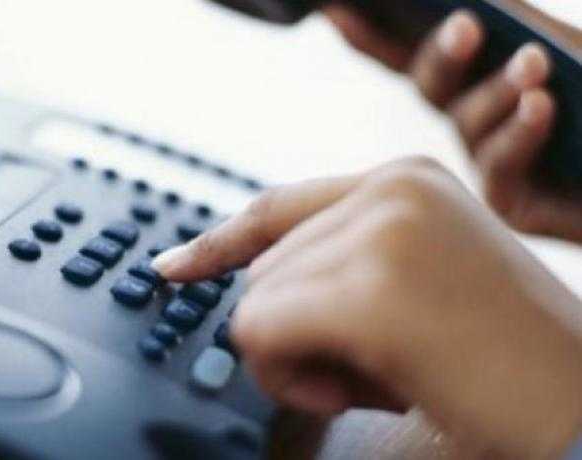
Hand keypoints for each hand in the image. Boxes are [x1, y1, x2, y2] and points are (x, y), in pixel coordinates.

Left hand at [153, 157, 581, 458]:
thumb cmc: (507, 358)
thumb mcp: (428, 278)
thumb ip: (349, 260)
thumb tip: (262, 279)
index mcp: (405, 181)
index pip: (277, 206)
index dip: (219, 240)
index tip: (175, 266)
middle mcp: (390, 191)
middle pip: (264, 267)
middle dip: (297, 331)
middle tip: (372, 367)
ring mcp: (381, 234)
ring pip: (256, 301)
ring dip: (302, 359)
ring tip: (383, 375)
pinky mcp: (370, 291)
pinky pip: (260, 332)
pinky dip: (292, 377)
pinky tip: (361, 390)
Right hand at [324, 1, 581, 241]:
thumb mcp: (560, 45)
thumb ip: (511, 21)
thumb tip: (470, 7)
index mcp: (480, 76)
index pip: (411, 52)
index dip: (371, 36)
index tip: (336, 10)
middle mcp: (477, 117)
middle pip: (430, 83)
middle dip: (442, 55)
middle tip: (467, 25)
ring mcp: (489, 161)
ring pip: (467, 121)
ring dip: (497, 89)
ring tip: (534, 64)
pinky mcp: (509, 203)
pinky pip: (499, 164)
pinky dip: (518, 131)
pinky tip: (541, 106)